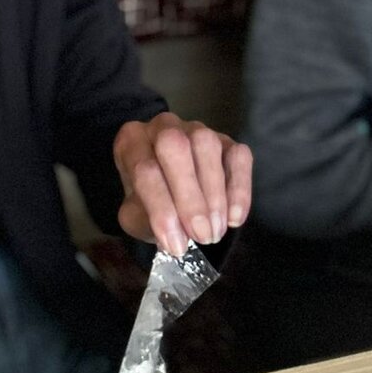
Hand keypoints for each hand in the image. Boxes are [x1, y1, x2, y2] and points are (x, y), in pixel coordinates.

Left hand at [113, 112, 252, 253]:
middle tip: (201, 236)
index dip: (162, 209)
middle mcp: (162, 127)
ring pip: (207, 146)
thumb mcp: (135, 216)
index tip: (176, 245)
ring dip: (214, 195)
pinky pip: (238, 156)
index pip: (144, 170)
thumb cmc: (147, 202)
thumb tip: (174, 235)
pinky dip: (239, 188)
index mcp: (131, 142)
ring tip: (215, 232)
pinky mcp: (227, 140)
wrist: (168, 193)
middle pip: (175, 146)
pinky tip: (233, 218)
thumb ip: (146, 221)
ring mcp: (196, 129)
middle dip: (190, 196)